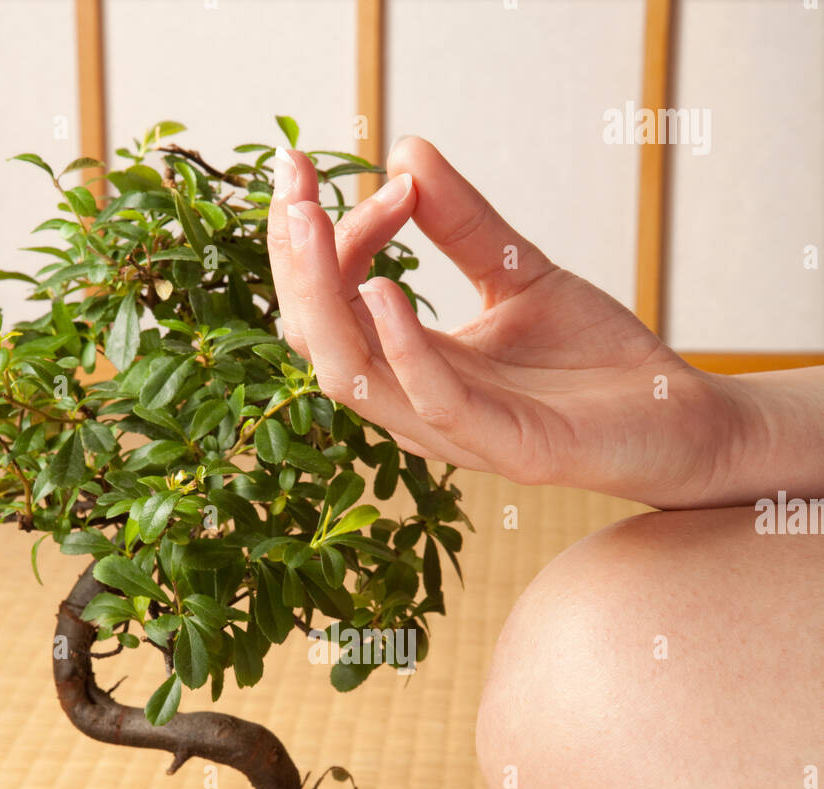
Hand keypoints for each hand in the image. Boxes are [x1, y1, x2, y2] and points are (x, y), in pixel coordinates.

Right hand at [267, 136, 750, 509]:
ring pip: (355, 376)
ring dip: (325, 296)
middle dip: (294, 258)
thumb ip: (462, 222)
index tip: (370, 172)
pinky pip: (435, 402)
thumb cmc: (595, 361)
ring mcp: (459, 433)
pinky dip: (402, 347)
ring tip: (314, 222)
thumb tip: (405, 153)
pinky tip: (385, 287)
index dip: (331, 236)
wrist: (680, 419)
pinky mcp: (511, 450)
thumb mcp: (520, 271)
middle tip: (293, 180)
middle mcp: (419, 403)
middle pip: (320, 339)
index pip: (335, 303)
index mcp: (413, 365)